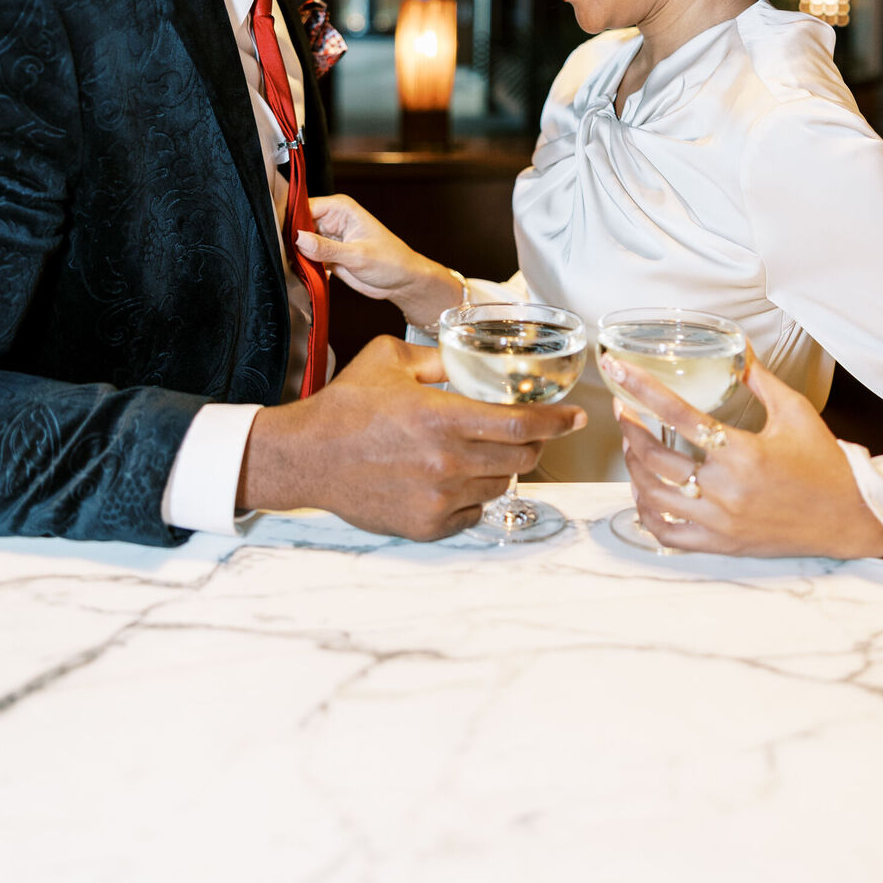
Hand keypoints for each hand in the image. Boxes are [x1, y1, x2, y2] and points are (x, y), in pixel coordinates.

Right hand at [239, 335, 586, 540]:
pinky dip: (473, 493)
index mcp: (441, 416)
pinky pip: (473, 510)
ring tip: (475, 449)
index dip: (555, 420)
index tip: (574, 417)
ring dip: (500, 464)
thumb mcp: (390, 359)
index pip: (519, 423)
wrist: (307, 457)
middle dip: (532, 440)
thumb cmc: (346, 406)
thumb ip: (437, 357)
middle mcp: (446, 461)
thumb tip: (469, 357)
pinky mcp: (427, 524)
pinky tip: (452, 476)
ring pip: (500, 483)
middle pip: (519, 456)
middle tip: (525, 428)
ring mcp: (438, 498)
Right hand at [298, 193, 461, 325]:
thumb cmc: (391, 261)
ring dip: (297, 256)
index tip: (279, 238)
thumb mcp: (358, 255)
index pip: (305, 208)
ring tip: (297, 268)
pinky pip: (308, 258)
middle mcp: (332, 220)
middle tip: (286, 258)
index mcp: (341, 209)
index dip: (290, 222)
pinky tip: (307, 275)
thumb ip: (327, 248)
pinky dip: (305, 267)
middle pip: (299, 225)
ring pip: (301, 244)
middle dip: (292, 242)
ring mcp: (329, 238)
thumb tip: (299, 238)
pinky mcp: (328, 255)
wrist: (403, 282)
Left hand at [606, 352, 882, 559]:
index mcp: (743, 452)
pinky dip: (647, 513)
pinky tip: (644, 492)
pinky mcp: (723, 544)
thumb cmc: (824, 463)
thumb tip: (736, 348)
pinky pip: (668, 533)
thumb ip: (759, 379)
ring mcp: (722, 522)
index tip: (616, 369)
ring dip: (633, 467)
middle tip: (624, 409)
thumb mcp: (795, 411)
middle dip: (630, 428)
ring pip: (655, 495)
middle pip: (656, 457)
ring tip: (632, 446)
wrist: (851, 516)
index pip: (677, 413)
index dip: (641, 388)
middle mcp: (727, 489)